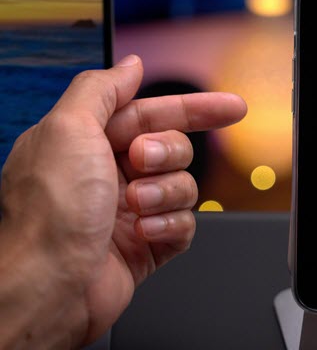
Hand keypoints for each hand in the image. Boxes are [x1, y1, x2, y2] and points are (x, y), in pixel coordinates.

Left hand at [0, 55, 246, 347]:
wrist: (47, 287)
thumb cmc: (48, 213)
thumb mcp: (67, 128)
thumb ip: (102, 89)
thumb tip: (131, 65)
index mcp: (88, 142)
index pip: (152, 113)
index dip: (194, 108)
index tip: (231, 108)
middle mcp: (109, 174)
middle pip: (173, 147)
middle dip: (166, 153)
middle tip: (140, 163)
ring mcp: (130, 210)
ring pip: (183, 186)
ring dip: (163, 193)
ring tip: (135, 207)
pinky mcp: (146, 244)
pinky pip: (185, 224)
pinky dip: (168, 226)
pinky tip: (142, 232)